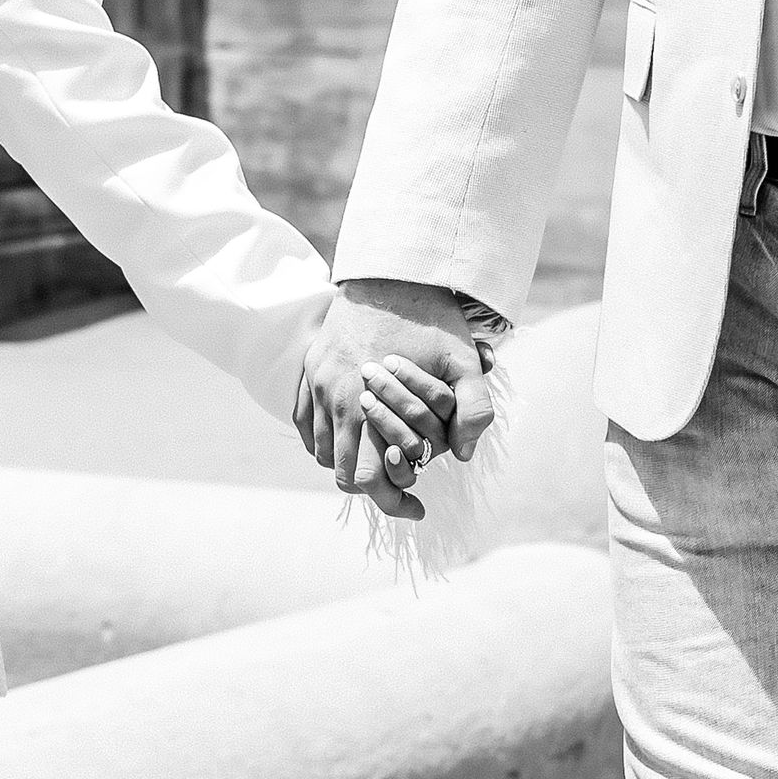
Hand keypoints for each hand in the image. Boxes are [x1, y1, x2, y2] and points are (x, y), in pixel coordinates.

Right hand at [295, 280, 493, 521]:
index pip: (368, 479)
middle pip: (342, 472)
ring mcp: (317, 384)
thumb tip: (462, 454)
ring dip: (349, 461)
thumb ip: (472, 410)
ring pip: (322, 450)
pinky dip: (324, 439)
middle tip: (402, 482)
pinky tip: (350, 436)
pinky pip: (305, 422)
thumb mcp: (464, 361)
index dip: (394, 502)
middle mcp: (334, 400)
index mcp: (366, 406)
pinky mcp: (310, 369)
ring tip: (379, 458)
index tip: (418, 507)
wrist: (391, 271)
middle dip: (373, 484)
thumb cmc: (431, 317)